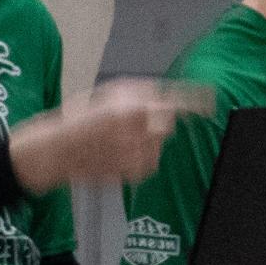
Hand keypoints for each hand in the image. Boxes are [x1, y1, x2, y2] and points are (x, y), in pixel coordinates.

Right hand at [7, 78, 205, 192]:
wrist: (55, 151)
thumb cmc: (76, 119)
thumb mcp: (105, 93)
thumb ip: (137, 92)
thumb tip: (164, 93)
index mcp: (130, 107)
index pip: (172, 102)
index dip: (194, 100)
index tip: (210, 99)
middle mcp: (136, 131)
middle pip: (166, 124)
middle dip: (157, 122)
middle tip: (133, 122)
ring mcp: (135, 154)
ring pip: (159, 145)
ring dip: (148, 141)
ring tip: (120, 139)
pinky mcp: (131, 172)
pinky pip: (150, 163)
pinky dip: (141, 158)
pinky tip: (120, 153)